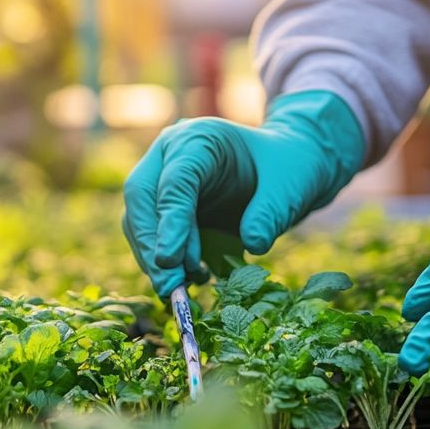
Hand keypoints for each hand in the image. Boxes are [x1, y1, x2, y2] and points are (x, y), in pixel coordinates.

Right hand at [122, 91, 365, 296]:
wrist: (288, 169)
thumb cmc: (289, 169)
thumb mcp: (290, 187)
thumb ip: (272, 212)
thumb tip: (254, 244)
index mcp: (198, 139)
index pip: (174, 181)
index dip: (169, 222)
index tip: (169, 260)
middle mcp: (170, 156)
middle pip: (142, 199)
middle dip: (151, 246)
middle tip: (169, 286)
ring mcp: (163, 181)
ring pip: (138, 221)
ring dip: (155, 260)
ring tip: (183, 289)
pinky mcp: (166, 209)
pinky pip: (153, 237)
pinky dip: (166, 263)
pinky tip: (192, 280)